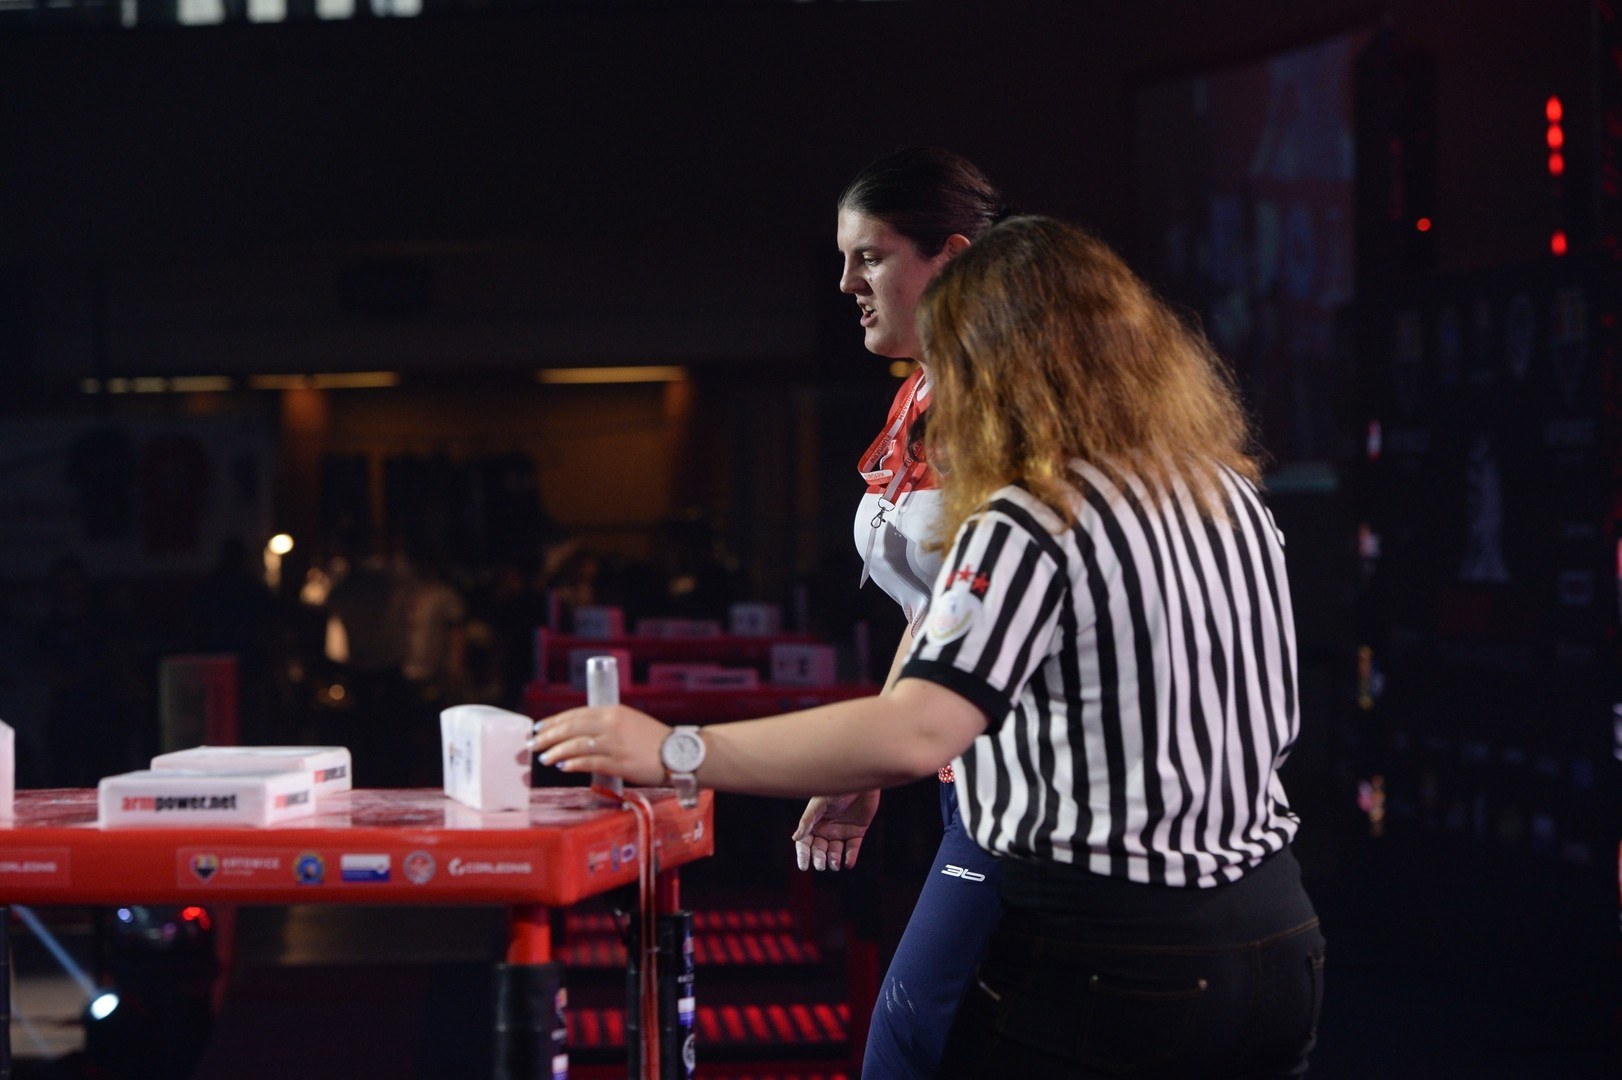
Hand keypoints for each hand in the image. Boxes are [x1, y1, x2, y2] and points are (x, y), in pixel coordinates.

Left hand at [529, 704, 670, 785]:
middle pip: (571, 728)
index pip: (575, 714)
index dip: (553, 722)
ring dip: (556, 751)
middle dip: (548, 736)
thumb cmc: (652, 740)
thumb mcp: (628, 722)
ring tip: (544, 758)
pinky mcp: (621, 763)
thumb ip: (604, 725)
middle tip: (532, 744)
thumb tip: (576, 734)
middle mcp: (612, 724)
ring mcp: (616, 744)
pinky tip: (562, 766)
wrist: (679, 753)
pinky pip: (591, 762)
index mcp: (613, 711)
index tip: (538, 729)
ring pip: (577, 745)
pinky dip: (573, 764)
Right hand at [791, 789, 879, 871]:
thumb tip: (795, 838)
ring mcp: (842, 830)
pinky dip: (850, 857)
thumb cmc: (837, 787)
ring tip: (835, 865)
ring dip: (834, 860)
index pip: (805, 842)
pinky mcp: (857, 831)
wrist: (861, 779)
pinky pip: (852, 848)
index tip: (804, 867)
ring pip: (835, 851)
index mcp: (814, 822)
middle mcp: (826, 828)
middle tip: (821, 865)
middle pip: (819, 849)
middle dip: (819, 858)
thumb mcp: (820, 803)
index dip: (803, 854)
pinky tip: (848, 863)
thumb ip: (808, 820)